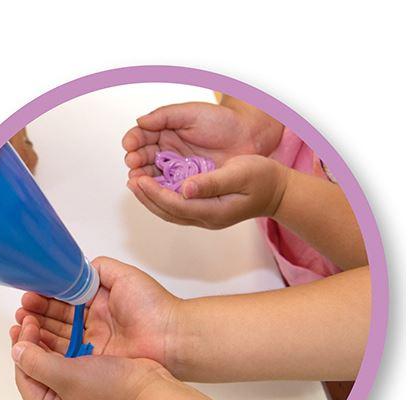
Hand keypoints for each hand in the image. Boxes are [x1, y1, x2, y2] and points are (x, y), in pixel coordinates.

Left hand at [11, 315, 171, 399]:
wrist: (151, 394)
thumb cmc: (111, 390)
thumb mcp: (67, 376)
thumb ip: (36, 362)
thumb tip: (16, 350)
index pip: (24, 376)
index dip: (22, 347)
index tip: (26, 323)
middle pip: (37, 369)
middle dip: (31, 342)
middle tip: (28, 316)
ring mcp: (78, 394)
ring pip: (53, 362)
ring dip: (46, 339)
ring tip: (40, 316)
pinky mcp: (93, 382)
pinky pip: (70, 360)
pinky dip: (64, 343)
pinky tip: (63, 326)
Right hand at [12, 256, 182, 370]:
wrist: (170, 338)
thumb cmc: (151, 305)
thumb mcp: (124, 276)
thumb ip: (99, 269)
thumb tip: (76, 269)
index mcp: (99, 301)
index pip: (66, 297)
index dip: (47, 296)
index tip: (29, 293)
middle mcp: (93, 322)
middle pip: (58, 318)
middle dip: (38, 313)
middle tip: (22, 311)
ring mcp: (93, 343)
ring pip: (59, 336)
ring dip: (39, 330)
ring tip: (22, 324)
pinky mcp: (94, 361)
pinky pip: (67, 356)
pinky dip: (49, 349)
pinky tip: (34, 342)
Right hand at [122, 101, 282, 177]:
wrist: (248, 138)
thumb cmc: (221, 121)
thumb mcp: (191, 113)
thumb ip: (165, 116)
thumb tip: (140, 122)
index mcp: (165, 132)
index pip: (142, 137)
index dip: (133, 141)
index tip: (129, 145)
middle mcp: (167, 152)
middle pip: (144, 159)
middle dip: (136, 161)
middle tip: (133, 163)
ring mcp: (176, 169)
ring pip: (154, 176)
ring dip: (144, 178)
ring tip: (138, 179)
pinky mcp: (187, 184)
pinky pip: (170, 189)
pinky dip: (161, 190)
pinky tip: (155, 190)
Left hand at [129, 154, 289, 229]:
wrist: (276, 191)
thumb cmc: (262, 179)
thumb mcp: (239, 174)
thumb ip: (212, 182)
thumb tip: (185, 188)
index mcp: (213, 211)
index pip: (175, 205)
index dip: (154, 193)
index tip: (139, 180)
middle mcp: (205, 218)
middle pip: (168, 212)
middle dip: (147, 198)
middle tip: (131, 181)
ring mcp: (204, 217)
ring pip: (170, 212)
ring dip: (151, 200)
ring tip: (136, 184)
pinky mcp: (204, 211)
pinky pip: (177, 208)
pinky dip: (161, 199)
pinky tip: (154, 188)